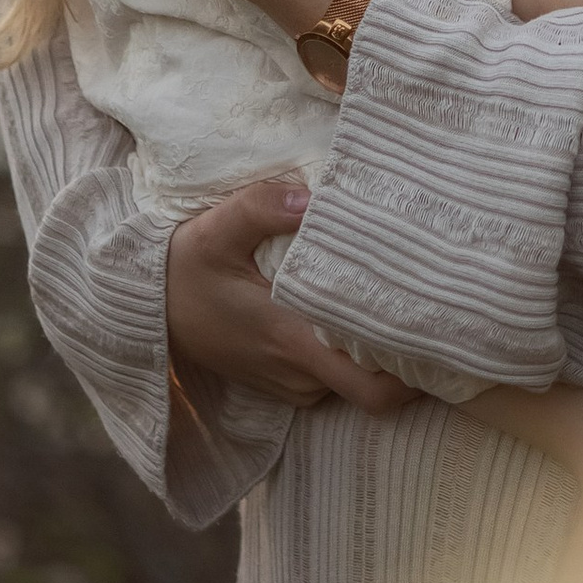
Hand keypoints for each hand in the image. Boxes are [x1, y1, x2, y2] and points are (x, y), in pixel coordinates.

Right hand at [164, 178, 417, 415]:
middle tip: (431, 303)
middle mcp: (299, 373)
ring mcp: (290, 382)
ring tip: (398, 295)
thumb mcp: (217, 229)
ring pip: (353, 378)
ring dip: (375, 348)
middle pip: (376, 386)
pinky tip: (357, 307)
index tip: (439, 327)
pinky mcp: (281, 378)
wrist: (143, 309)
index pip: (374, 387)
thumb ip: (264, 207)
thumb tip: (313, 195)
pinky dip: (348, 350)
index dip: (415, 372)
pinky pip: (331, 374)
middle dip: (406, 356)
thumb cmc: (183, 269)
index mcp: (293, 341)